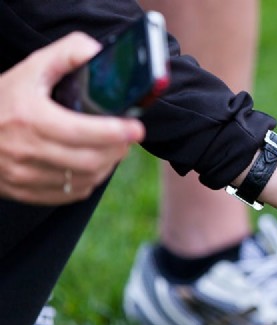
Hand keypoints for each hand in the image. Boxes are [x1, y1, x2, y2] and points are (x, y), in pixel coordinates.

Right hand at [0, 32, 144, 204]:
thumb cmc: (3, 99)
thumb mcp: (29, 69)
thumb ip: (65, 55)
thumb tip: (96, 52)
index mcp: (29, 118)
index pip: (79, 131)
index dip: (113, 132)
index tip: (136, 128)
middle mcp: (25, 150)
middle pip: (88, 160)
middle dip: (117, 149)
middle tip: (128, 136)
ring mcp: (25, 175)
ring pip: (84, 179)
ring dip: (107, 164)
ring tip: (114, 147)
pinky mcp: (26, 191)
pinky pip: (71, 193)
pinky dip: (91, 179)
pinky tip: (95, 164)